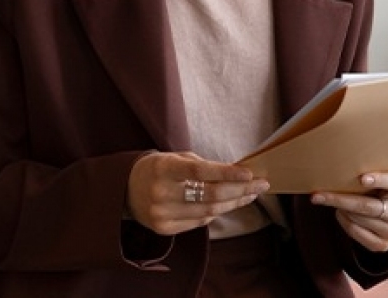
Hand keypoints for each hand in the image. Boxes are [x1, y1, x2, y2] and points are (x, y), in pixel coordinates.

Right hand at [127, 151, 269, 235]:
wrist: (127, 188)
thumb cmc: (159, 167)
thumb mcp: (176, 157)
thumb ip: (203, 165)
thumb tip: (237, 173)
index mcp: (164, 168)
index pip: (200, 171)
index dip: (226, 173)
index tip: (249, 173)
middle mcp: (162, 192)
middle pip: (210, 195)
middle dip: (240, 190)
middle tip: (260, 184)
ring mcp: (162, 214)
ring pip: (208, 211)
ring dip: (234, 202)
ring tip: (250, 194)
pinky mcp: (164, 229)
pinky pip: (199, 222)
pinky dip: (216, 212)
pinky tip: (228, 203)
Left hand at [310, 172, 387, 251]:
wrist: (382, 208)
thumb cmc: (373, 186)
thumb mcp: (374, 176)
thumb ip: (364, 172)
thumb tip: (334, 166)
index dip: (380, 180)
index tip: (362, 178)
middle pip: (369, 206)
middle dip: (341, 199)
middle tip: (318, 195)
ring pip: (361, 220)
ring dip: (342, 210)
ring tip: (331, 200)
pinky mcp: (384, 245)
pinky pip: (358, 234)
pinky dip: (344, 222)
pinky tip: (339, 213)